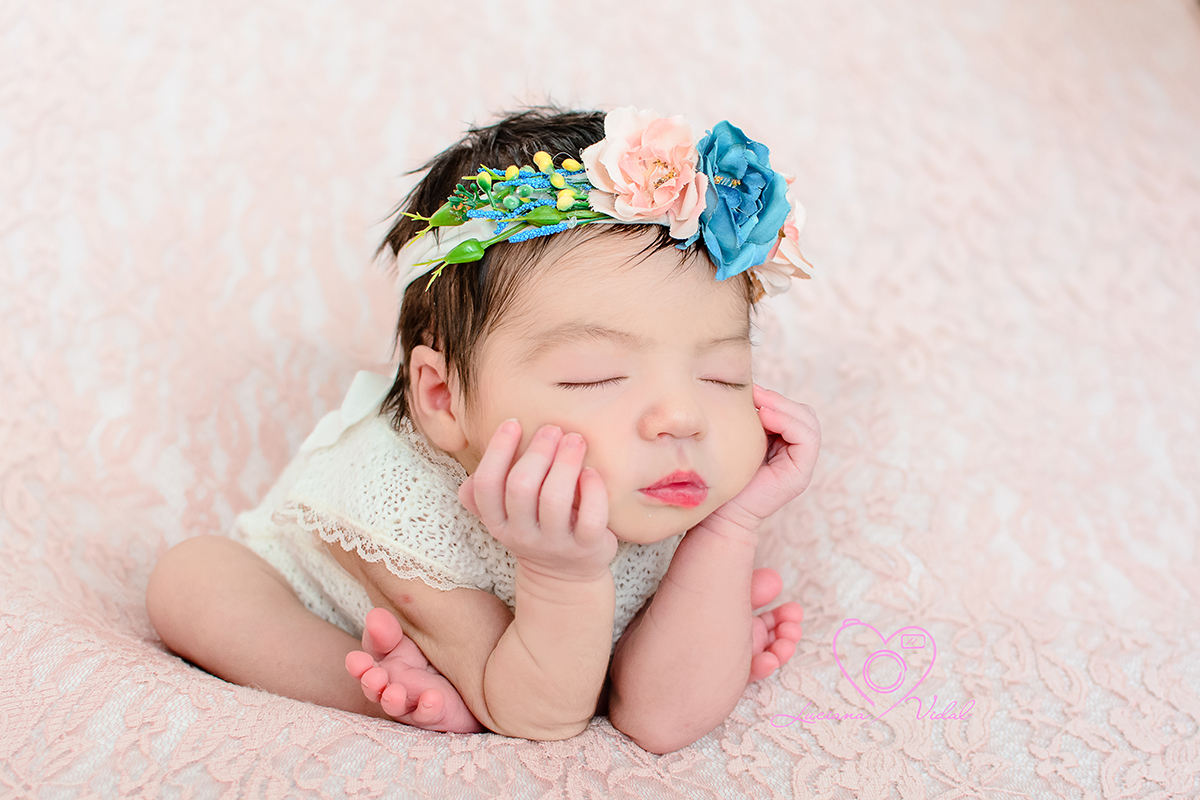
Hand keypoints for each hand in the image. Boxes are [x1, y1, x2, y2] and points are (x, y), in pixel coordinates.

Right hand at [458, 420, 617, 581]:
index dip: (497, 450)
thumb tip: (473, 468)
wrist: (565, 576)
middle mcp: (521, 536)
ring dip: (565, 462)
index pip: (486, 485)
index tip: (514, 423)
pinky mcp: (586, 548)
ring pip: (554, 500)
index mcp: (497, 523)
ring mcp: (555, 544)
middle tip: (553, 429)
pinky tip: (592, 473)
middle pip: (520, 487)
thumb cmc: (536, 527)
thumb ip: (488, 493)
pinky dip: (593, 490)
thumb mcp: (506, 515)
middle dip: (537, 451)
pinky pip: (591, 518)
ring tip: (575, 440)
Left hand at [709, 386, 819, 530]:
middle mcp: (796, 454)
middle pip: (805, 413)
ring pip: (809, 422)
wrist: (719, 512)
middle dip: (781, 401)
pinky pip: (807, 439)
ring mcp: (801, 465)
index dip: (776, 398)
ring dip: (785, 409)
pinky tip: (765, 418)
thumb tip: (751, 388)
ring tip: (761, 408)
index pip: (793, 411)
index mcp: (783, 444)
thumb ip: (751, 418)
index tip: (751, 393)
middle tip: (756, 396)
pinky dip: (788, 423)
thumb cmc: (722, 475)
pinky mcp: (800, 474)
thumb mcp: (738, 438)